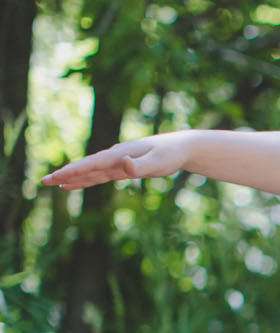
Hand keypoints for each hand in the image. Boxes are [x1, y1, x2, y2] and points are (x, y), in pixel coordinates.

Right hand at [43, 134, 193, 188]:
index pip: (91, 165)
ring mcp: (117, 162)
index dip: (73, 172)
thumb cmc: (170, 154)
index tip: (56, 177)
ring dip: (73, 178)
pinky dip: (86, 180)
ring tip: (54, 184)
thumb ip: (139, 166)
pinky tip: (75, 184)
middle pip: (85, 167)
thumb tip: (123, 165)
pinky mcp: (122, 169)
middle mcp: (114, 157)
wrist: (181, 148)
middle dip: (65, 174)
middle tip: (44, 181)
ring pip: (90, 172)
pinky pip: (100, 176)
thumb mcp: (157, 162)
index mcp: (119, 155)